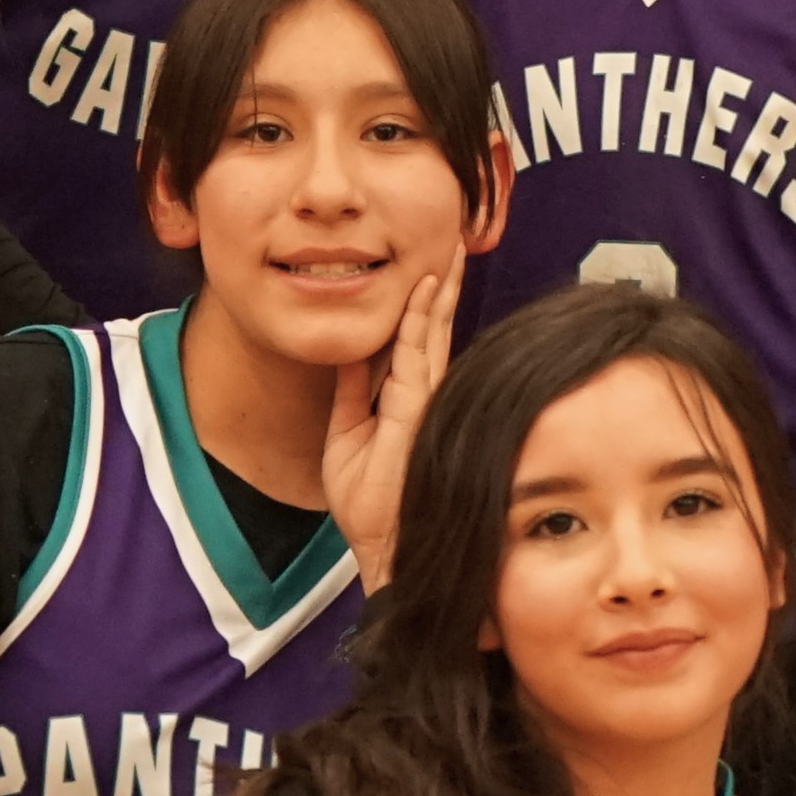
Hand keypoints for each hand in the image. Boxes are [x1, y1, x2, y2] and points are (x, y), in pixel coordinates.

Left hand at [325, 268, 457, 593]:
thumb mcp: (346, 439)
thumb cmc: (371, 506)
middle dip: (440, 288)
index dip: (419, 305)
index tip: (425, 268)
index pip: (415, 343)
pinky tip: (425, 288)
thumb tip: (349, 356)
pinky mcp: (420, 411)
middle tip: (449, 245)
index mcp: (406, 402)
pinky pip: (418, 355)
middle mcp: (423, 397)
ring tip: (447, 254)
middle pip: (433, 331)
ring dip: (438, 293)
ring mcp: (426, 402)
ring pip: (433, 335)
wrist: (383, 549)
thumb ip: (351, 395)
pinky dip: (421, 319)